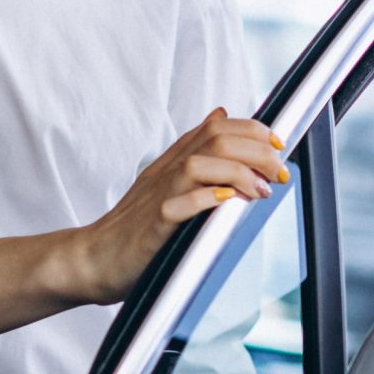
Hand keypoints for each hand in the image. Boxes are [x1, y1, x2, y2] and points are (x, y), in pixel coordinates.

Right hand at [61, 109, 288, 304]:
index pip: (218, 127)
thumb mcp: (166, 178)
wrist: (94, 257)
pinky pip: (179, 205)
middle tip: (278, 173)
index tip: (279, 147)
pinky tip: (227, 202)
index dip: (254, 131)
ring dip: (237, 173)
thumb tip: (222, 116)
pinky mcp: (153, 226)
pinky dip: (206, 199)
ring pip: (199, 165)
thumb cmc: (134, 225)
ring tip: (260, 190)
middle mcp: (168, 172)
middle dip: (257, 152)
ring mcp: (160, 197)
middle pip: (216, 140)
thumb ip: (195, 149)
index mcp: (174, 161)